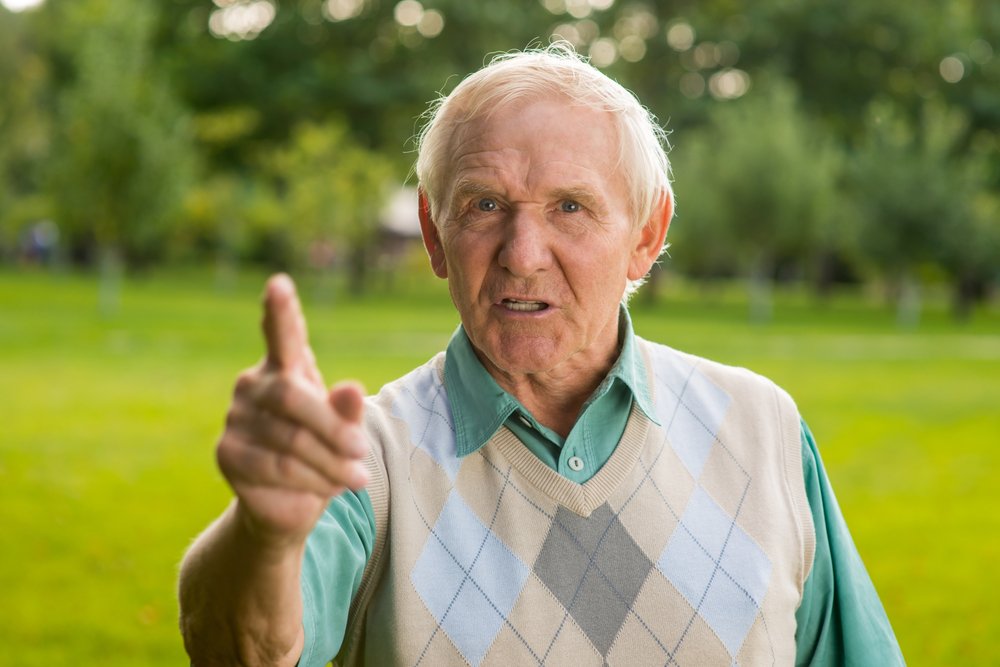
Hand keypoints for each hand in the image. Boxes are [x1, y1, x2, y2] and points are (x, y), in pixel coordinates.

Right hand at [216, 274, 368, 547]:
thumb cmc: (323, 453)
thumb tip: (352, 388)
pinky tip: (327, 488)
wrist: (291, 504)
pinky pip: (277, 467)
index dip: (280, 310)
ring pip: (291, 440)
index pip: (281, 333)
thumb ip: (347, 411)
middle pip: (292, 398)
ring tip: (357, 478)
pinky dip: (312, 480)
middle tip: (362, 453)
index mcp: (285, 367)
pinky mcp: (228, 453)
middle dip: (333, 429)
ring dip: (331, 464)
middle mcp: (254, 385)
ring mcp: (236, 418)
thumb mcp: (345, 430)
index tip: (279, 283)